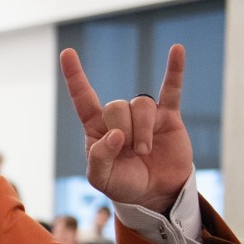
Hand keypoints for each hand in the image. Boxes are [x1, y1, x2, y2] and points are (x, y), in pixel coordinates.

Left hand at [61, 44, 191, 214]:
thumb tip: (115, 134)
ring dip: (143, 131)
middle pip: (116, 106)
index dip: (75, 76)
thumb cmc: (123, 184)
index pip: (83, 98)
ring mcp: (144, 115)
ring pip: (141, 105)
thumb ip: (100, 158)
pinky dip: (175, 70)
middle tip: (131, 153)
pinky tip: (177, 50)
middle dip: (123, 131)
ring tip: (146, 152)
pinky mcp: (168, 116)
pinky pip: (172, 89)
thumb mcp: (102, 178)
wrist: (155, 193)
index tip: (67, 53)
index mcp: (97, 128)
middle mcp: (119, 118)